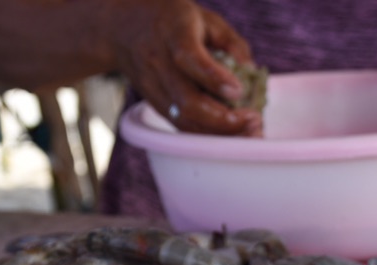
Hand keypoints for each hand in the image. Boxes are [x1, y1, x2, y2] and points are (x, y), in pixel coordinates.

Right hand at [109, 0, 259, 135]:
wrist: (122, 28)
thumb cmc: (173, 21)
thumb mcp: (206, 19)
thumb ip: (231, 43)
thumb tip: (250, 73)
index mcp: (173, 33)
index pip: (189, 59)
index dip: (214, 78)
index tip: (238, 91)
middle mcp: (158, 62)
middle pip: (187, 101)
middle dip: (223, 119)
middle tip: (254, 119)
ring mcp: (153, 87)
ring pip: (184, 120)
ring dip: (219, 133)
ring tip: (249, 132)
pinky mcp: (154, 104)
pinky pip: (181, 125)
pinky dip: (208, 133)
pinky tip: (231, 133)